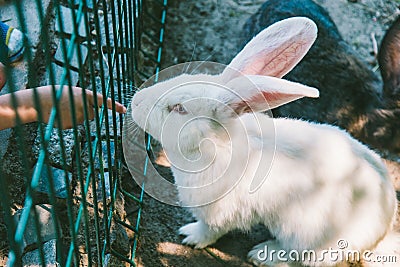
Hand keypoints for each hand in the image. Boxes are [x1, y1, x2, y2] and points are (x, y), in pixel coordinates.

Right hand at [0, 85, 126, 129]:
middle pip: (92, 114)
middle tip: (69, 106)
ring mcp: (78, 116)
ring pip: (82, 120)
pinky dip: (67, 121)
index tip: (124, 110)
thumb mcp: (71, 92)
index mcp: (85, 94)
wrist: (37, 102)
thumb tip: (92, 108)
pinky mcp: (72, 124)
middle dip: (84, 112)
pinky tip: (59, 115)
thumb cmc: (54, 94)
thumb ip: (83, 99)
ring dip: (75, 116)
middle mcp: (84, 105)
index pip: (104, 101)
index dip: (115, 106)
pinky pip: (73, 124)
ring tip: (62, 109)